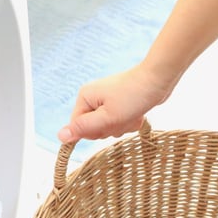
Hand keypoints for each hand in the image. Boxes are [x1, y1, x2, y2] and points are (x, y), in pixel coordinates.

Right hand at [57, 65, 174, 142]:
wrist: (158, 80)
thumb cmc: (133, 96)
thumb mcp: (107, 117)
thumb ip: (83, 128)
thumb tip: (60, 137)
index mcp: (85, 98)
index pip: (79, 128)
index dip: (94, 132)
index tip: (108, 124)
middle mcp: (93, 98)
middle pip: (94, 129)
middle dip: (110, 128)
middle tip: (122, 117)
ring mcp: (106, 101)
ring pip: (108, 128)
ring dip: (122, 126)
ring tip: (131, 114)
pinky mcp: (119, 104)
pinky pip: (119, 123)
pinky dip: (129, 122)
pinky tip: (137, 113)